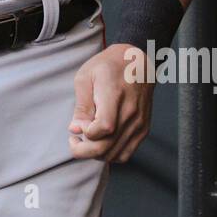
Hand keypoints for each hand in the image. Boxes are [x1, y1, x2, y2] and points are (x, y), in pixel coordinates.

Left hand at [67, 43, 153, 162]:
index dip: (87, 133)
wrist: (137, 61)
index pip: (104, 128)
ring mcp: (139, 123)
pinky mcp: (143, 129)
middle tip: (74, 140)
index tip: (78, 125)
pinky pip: (126, 153)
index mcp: (114, 95)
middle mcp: (130, 112)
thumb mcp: (86, 77)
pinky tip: (101, 143)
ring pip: (115, 154)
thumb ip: (81, 106)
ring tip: (87, 140)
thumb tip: (75, 129)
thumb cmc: (108, 66)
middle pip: (107, 147)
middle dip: (83, 151)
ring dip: (96, 154)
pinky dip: (110, 154)